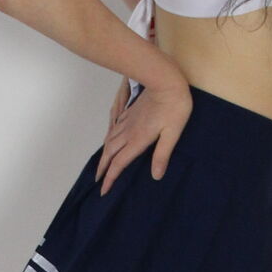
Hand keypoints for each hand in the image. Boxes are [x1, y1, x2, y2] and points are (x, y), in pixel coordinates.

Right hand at [96, 75, 192, 194]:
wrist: (166, 81)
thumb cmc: (174, 107)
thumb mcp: (173, 134)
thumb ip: (162, 154)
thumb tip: (156, 176)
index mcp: (138, 140)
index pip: (120, 163)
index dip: (110, 178)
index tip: (103, 190)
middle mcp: (129, 132)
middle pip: (110, 153)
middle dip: (102, 168)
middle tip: (97, 180)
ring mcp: (128, 121)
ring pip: (110, 140)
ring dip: (104, 154)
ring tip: (102, 164)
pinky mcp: (130, 112)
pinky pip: (114, 129)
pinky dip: (109, 139)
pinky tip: (110, 139)